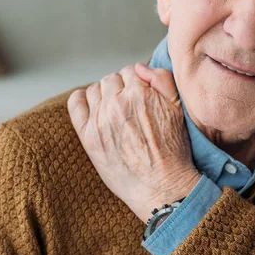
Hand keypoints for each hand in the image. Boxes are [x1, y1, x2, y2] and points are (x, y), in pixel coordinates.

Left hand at [67, 63, 199, 222]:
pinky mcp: (88, 137)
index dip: (136, 82)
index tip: (140, 95)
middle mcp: (117, 104)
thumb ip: (162, 79)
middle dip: (120, 88)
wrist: (161, 187)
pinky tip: (92, 107)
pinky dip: (81, 100)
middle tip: (129, 105)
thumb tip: (140, 67)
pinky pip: (76, 104)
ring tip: (114, 110)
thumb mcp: (178, 109)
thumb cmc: (173, 150)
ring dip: (103, 95)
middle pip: (111, 79)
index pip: (130, 71)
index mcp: (140, 93)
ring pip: (94, 90)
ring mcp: (100, 120)